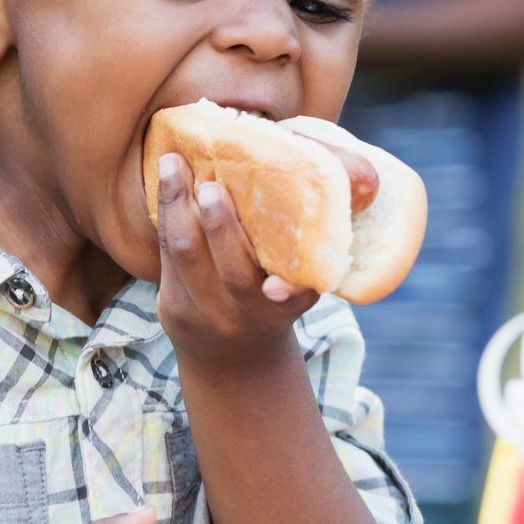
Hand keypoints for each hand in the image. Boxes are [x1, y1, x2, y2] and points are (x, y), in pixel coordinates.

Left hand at [154, 153, 317, 370]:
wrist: (235, 359)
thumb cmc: (275, 296)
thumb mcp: (304, 283)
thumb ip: (317, 242)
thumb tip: (360, 179)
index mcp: (288, 305)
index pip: (293, 296)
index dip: (287, 292)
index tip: (275, 284)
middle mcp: (248, 314)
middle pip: (231, 268)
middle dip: (220, 223)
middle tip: (214, 183)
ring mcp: (206, 313)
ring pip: (185, 255)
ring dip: (177, 204)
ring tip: (173, 163)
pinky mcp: (173, 308)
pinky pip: (164, 255)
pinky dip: (165, 214)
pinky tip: (166, 182)